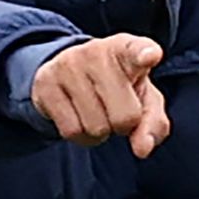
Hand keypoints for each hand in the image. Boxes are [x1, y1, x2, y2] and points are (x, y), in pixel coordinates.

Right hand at [30, 35, 169, 156]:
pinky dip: (80, 136)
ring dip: (100, 132)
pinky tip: (78, 117)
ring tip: (95, 111)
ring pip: (96, 127)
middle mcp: (97, 51)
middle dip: (123, 125)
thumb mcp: (143, 99)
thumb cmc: (118, 86)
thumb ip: (153, 123)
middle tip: (115, 109)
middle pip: (125, 116)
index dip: (146, 54)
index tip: (150, 56)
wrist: (69, 71)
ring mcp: (68, 65)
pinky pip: (71, 131)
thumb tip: (142, 149)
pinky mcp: (46, 82)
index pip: (137, 50)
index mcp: (126, 49)